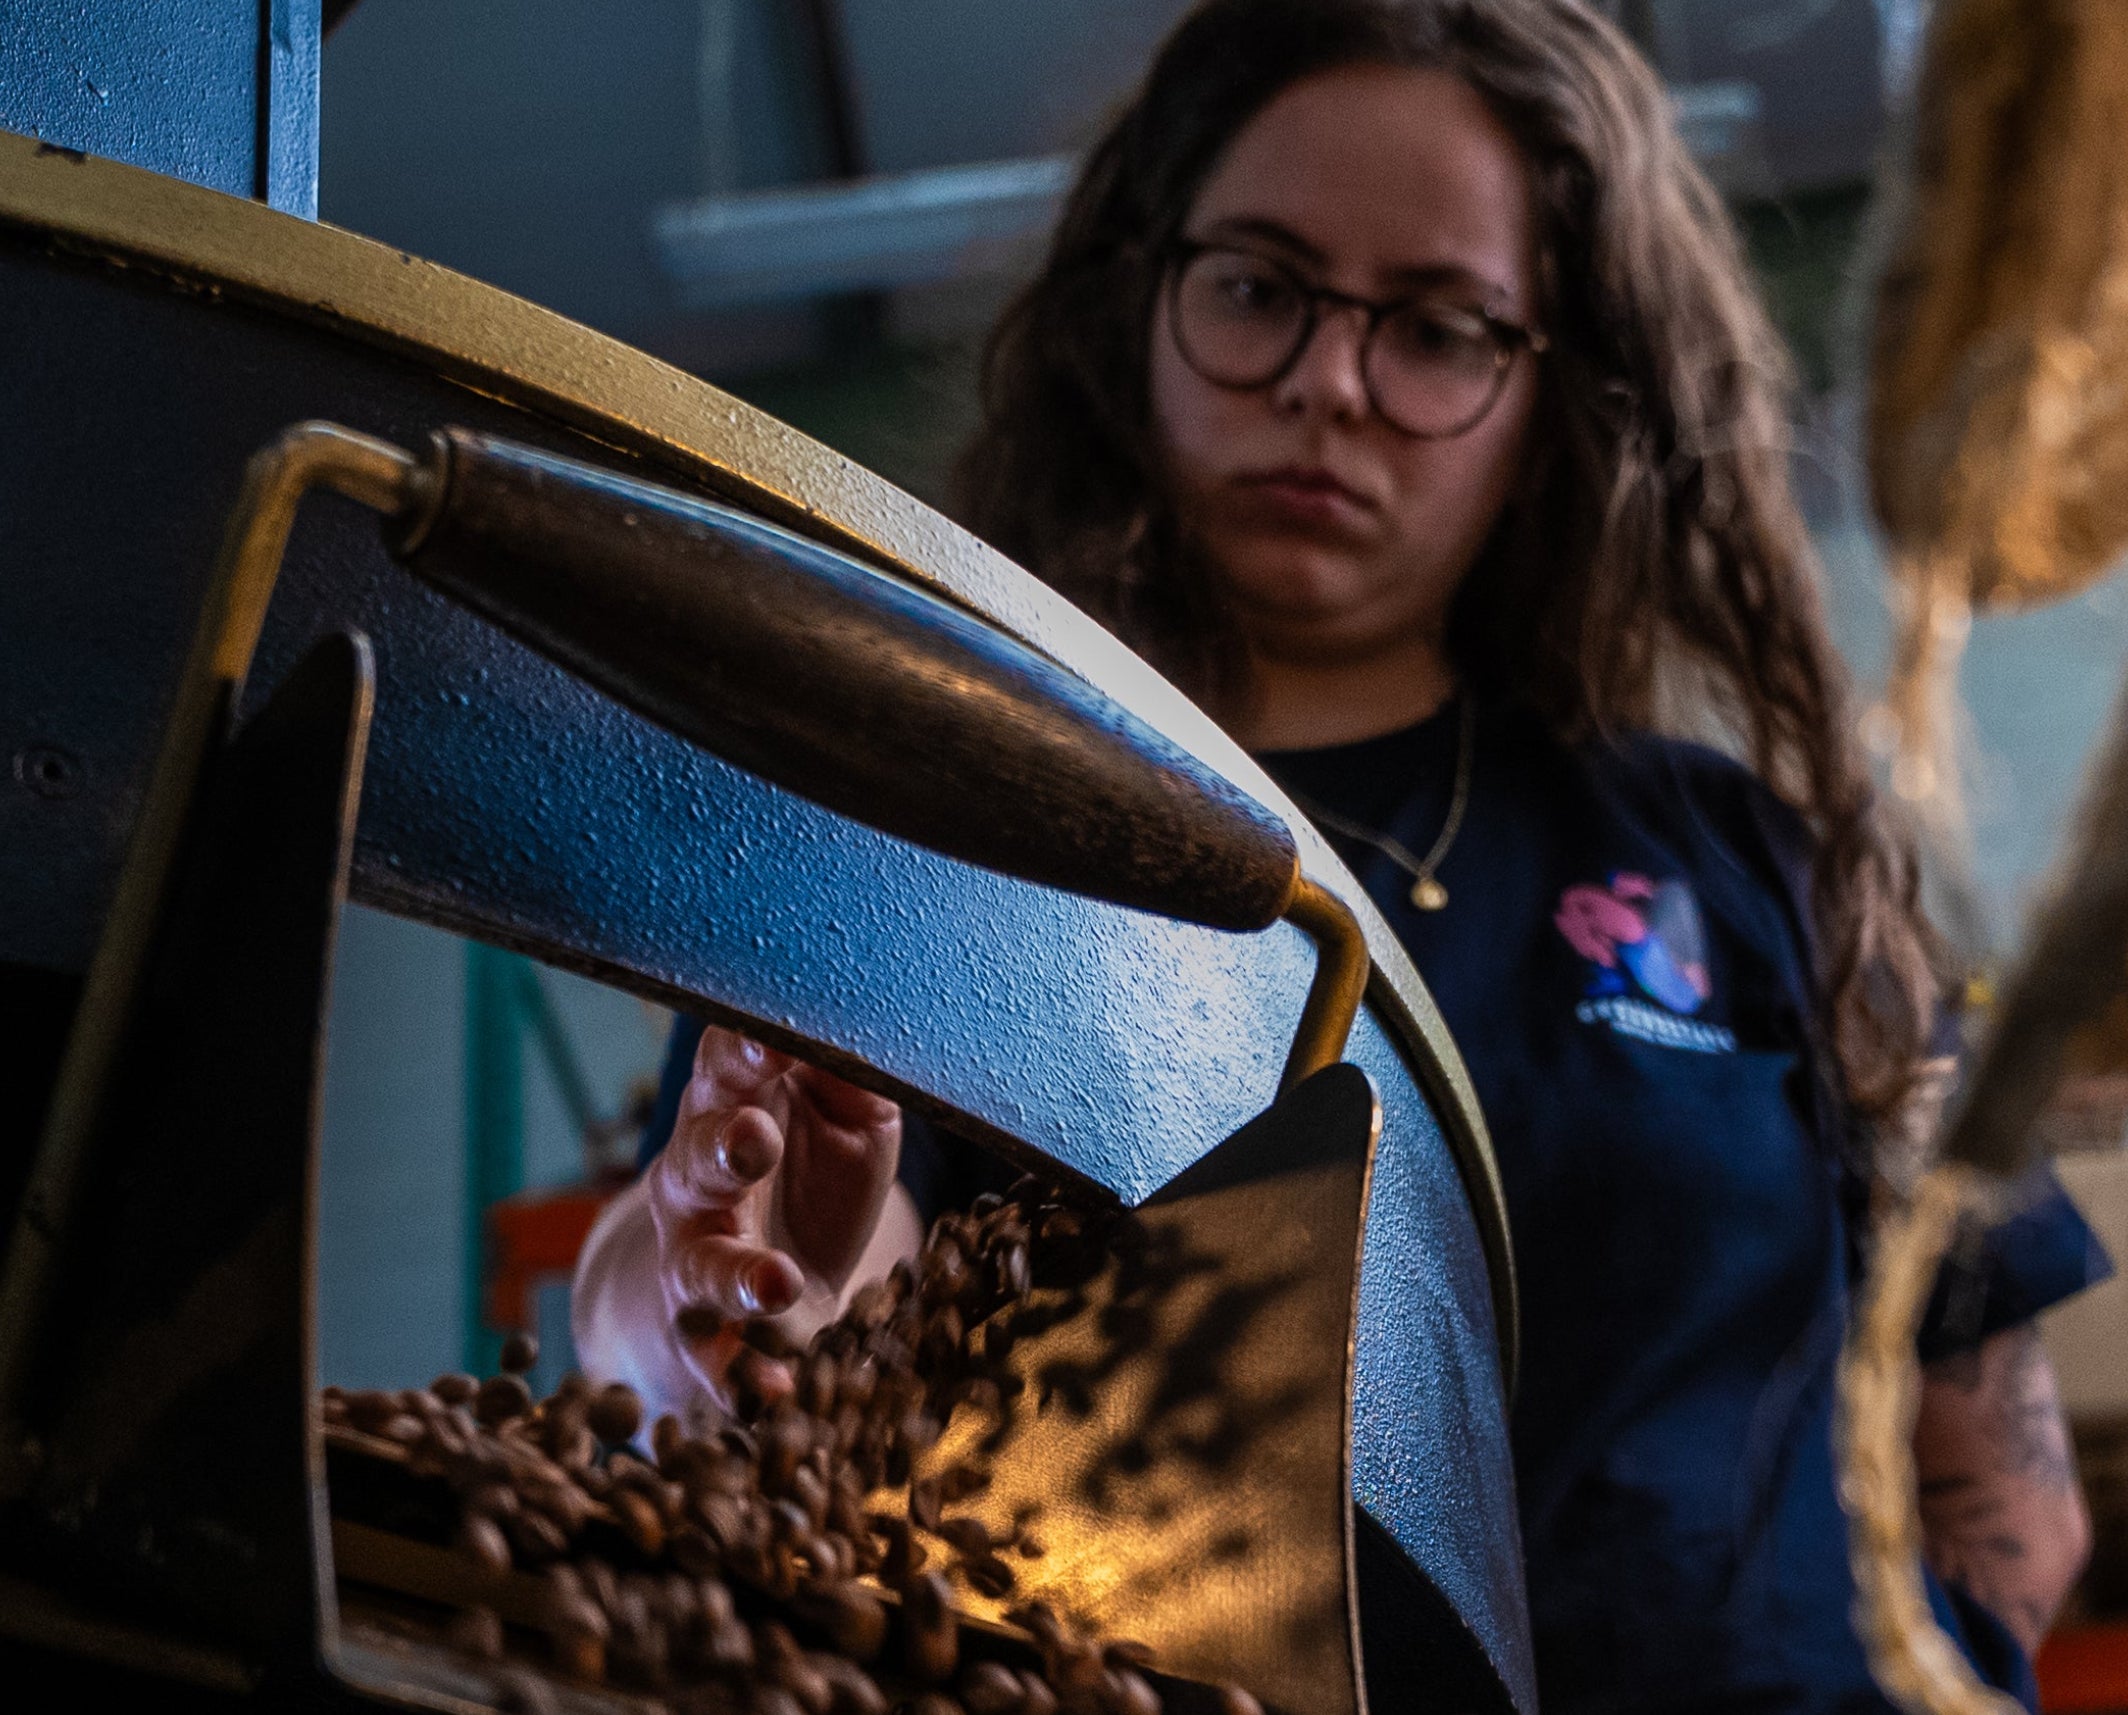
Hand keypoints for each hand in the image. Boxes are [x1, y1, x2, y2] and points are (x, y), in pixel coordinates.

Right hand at [572, 1027, 908, 1421]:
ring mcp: (694, 1255)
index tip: (769, 1044)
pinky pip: (714, 1357)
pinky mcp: (707, 1330)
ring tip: (775, 1283)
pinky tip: (773, 1389)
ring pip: (699, 1262)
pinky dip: (741, 1377)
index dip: (742, 1054)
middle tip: (755, 1142)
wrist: (767, 1260)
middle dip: (724, 1148)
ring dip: (733, 1273)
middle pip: (697, 1157)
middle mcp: (697, 1175)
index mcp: (732, 1104)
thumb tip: (872, 1025)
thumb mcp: (850, 1112)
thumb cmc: (815, 1164)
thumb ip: (853, 1074)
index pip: (725, 1065)